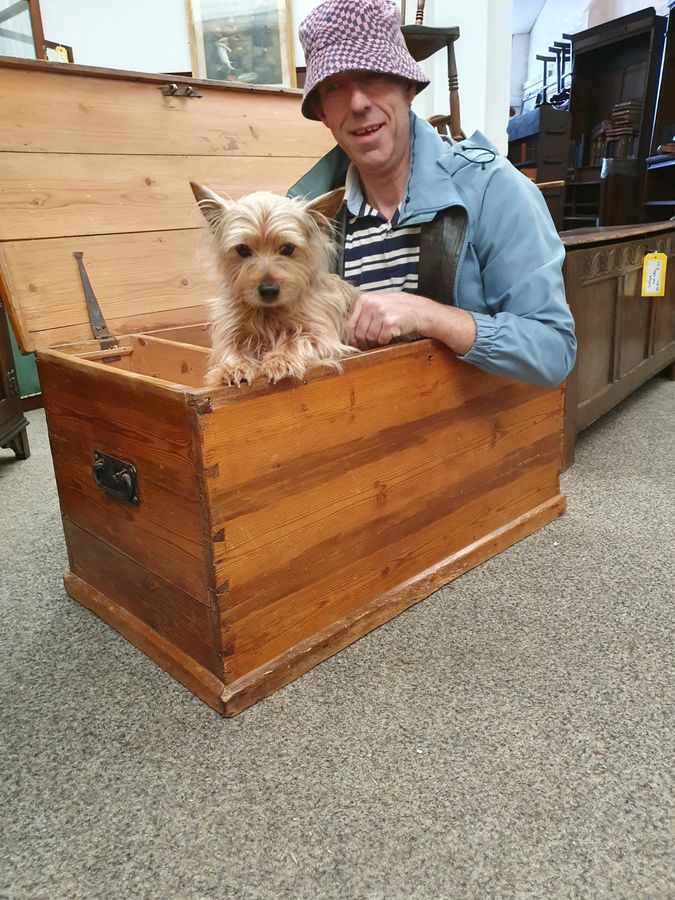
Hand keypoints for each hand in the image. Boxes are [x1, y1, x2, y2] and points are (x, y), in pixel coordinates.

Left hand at [346, 290, 475, 354]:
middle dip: (363, 342)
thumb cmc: (398, 308)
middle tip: (368, 345)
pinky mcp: (390, 323)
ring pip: (369, 337)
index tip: (355, 343)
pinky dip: (384, 341)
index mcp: (365, 299)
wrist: (419, 310)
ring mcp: (381, 313)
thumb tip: (348, 329)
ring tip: (381, 339)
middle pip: (359, 332)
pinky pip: (381, 339)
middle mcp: (372, 305)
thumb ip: (363, 312)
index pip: (350, 323)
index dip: (352, 336)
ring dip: (374, 342)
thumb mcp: (378, 302)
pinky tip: (390, 336)